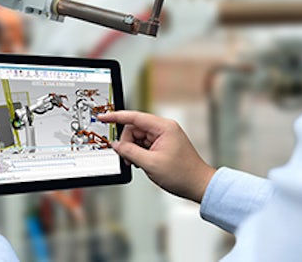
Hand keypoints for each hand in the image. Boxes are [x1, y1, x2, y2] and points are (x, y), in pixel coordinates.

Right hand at [98, 110, 215, 202]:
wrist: (198, 185)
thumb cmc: (182, 174)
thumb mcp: (150, 164)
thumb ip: (130, 152)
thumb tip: (116, 145)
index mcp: (163, 127)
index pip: (134, 117)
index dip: (116, 117)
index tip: (103, 117)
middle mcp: (164, 129)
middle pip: (134, 129)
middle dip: (127, 143)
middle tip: (128, 158)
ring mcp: (164, 137)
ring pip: (138, 138)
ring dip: (133, 150)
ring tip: (138, 163)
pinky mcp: (163, 145)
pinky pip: (144, 144)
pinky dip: (139, 153)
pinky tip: (142, 163)